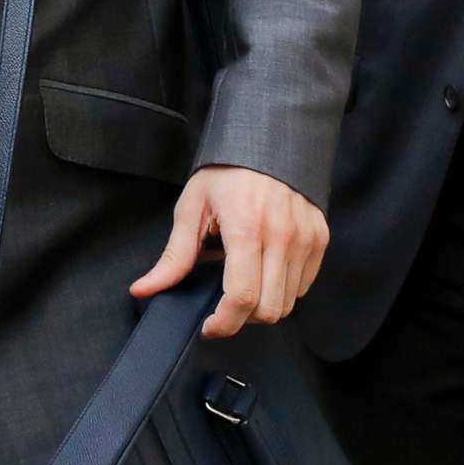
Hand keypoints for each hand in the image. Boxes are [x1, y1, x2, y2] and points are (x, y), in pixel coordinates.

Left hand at [130, 165, 329, 338]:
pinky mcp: (320, 238)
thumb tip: (144, 289)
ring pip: (288, 302)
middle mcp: (282, 236)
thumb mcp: (192, 208)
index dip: (224, 323)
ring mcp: (306, 238)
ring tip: (243, 279)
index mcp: (246, 228)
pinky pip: (303, 285)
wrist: (268, 139)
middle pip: (268, 309)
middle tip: (223, 305)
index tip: (209, 325)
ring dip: (263, 304)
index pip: (241, 297)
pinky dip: (282, 289)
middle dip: (242, 318)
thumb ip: (174, 256)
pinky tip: (263, 269)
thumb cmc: (226, 172)